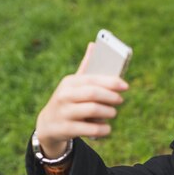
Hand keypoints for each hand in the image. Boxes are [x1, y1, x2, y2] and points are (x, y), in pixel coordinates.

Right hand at [34, 42, 128, 157]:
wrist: (48, 125)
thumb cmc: (68, 100)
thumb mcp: (73, 84)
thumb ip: (85, 68)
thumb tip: (94, 44)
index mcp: (69, 82)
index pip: (92, 79)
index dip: (111, 82)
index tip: (125, 86)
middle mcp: (64, 96)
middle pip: (93, 93)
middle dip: (111, 97)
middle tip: (120, 100)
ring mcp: (64, 113)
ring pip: (93, 110)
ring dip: (108, 112)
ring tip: (112, 113)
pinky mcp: (66, 129)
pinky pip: (91, 129)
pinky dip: (103, 129)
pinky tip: (107, 128)